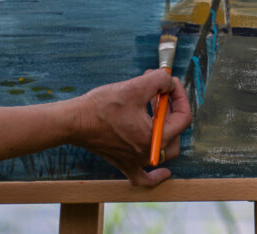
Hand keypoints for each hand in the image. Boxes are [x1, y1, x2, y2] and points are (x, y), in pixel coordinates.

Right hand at [71, 69, 192, 186]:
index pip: (183, 116)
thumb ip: (158, 81)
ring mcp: (136, 161)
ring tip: (154, 109)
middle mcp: (149, 153)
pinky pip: (144, 177)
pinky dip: (156, 176)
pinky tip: (164, 172)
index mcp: (155, 136)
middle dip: (170, 107)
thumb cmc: (102, 106)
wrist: (74, 122)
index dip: (180, 96)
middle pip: (175, 132)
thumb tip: (169, 80)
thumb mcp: (134, 87)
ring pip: (165, 151)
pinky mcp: (124, 164)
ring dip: (166, 129)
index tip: (169, 82)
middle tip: (157, 90)